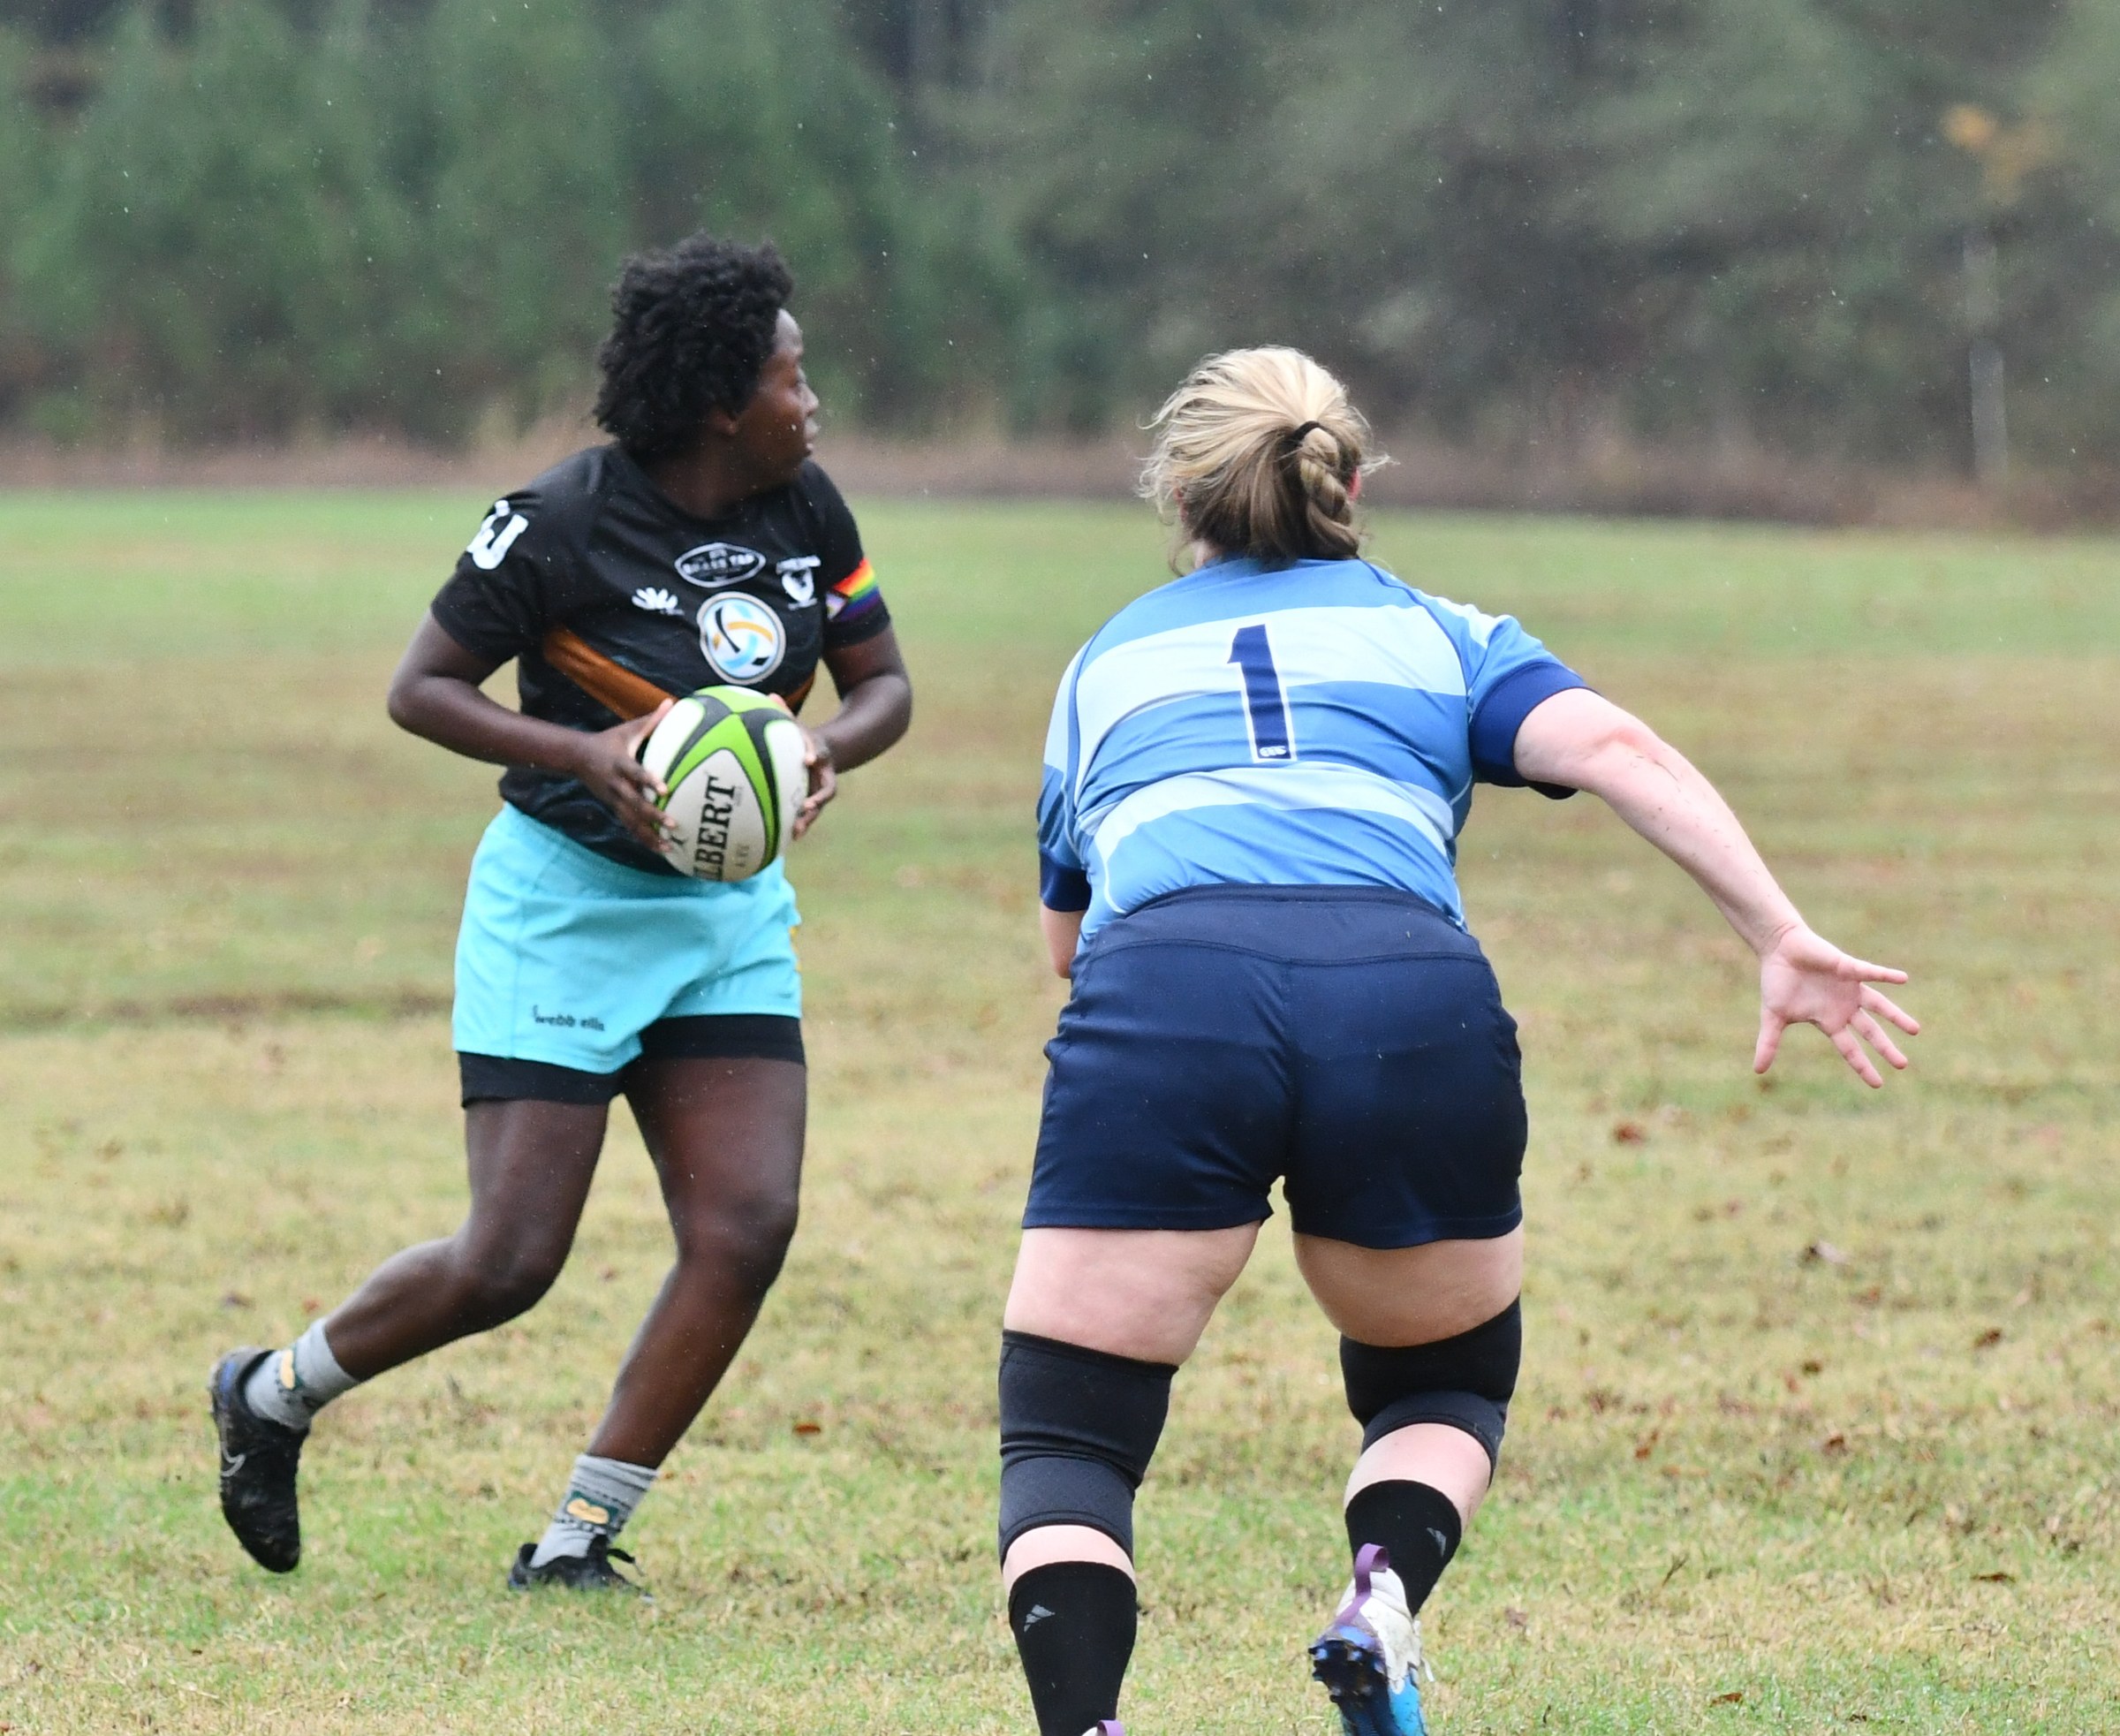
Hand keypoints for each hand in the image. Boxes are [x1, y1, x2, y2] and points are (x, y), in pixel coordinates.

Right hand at [565, 699, 673, 852]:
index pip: (635, 773)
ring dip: (649, 835)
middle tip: (673, 824)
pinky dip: (644, 839)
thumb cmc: (609, 741)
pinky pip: (629, 826)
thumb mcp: (628, 730)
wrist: (576, 757)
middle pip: (634, 803)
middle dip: (653, 815)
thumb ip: (652, 719)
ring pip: (631, 821)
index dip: (649, 781)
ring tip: (669, 847)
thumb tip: (672, 702)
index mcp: (620, 763)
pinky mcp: (614, 808)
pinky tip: (660, 849)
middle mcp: (616, 785)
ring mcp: (614, 799)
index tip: (665, 789)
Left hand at [791, 728, 836, 839]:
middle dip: (809, 816)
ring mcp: (810, 796)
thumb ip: (812, 745)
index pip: (828, 790)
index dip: (819, 798)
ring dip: (802, 824)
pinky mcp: (799, 799)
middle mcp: (820, 790)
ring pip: (809, 813)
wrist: (808, 748)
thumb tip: (809, 759)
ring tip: (793, 834)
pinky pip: (796, 812)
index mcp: (827, 777)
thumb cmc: (808, 740)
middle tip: (798, 825)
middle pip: (819, 807)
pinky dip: (789, 822)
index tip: (808, 804)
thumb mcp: (812, 738)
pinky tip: (778, 833)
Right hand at [1753, 924, 1919, 1087]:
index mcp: (1829, 1021)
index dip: (1863, 1065)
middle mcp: (1844, 1007)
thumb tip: (1757, 1070)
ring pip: (1879, 1006)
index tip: (1878, 1084)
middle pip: (1870, 1032)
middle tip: (1903, 1065)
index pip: (1850, 1049)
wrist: (1779, 950)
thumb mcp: (1773, 1017)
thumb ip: (1769, 1043)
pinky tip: (1902, 979)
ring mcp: (1849, 988)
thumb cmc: (1778, 981)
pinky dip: (1885, 975)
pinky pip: (1870, 973)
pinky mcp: (1848, 968)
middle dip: (1886, 1048)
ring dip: (1896, 1017)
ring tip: (1915, 1031)